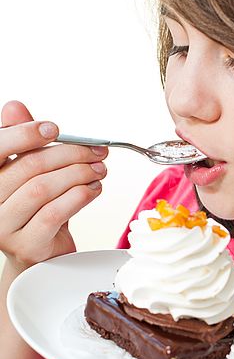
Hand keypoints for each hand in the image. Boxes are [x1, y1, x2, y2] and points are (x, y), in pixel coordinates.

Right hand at [0, 100, 107, 272]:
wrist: (40, 252)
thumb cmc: (36, 207)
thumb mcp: (29, 171)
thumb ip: (22, 140)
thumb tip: (14, 106)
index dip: (24, 134)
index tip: (54, 129)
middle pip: (28, 167)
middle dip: (69, 154)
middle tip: (96, 151)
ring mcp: (4, 227)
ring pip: (42, 189)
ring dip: (78, 174)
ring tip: (98, 170)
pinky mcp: (26, 245)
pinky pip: (55, 213)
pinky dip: (80, 196)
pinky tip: (94, 189)